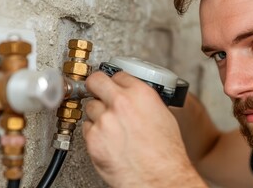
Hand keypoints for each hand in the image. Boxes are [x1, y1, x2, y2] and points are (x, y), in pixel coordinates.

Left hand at [82, 71, 203, 186]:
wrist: (158, 177)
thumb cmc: (166, 153)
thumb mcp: (164, 116)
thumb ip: (144, 102)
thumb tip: (135, 98)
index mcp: (141, 94)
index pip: (118, 75)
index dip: (115, 81)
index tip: (113, 84)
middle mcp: (120, 103)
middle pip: (96, 81)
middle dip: (96, 85)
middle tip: (96, 90)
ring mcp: (104, 120)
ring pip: (90, 107)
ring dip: (98, 115)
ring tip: (111, 127)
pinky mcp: (93, 139)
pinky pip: (87, 129)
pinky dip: (94, 133)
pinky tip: (108, 140)